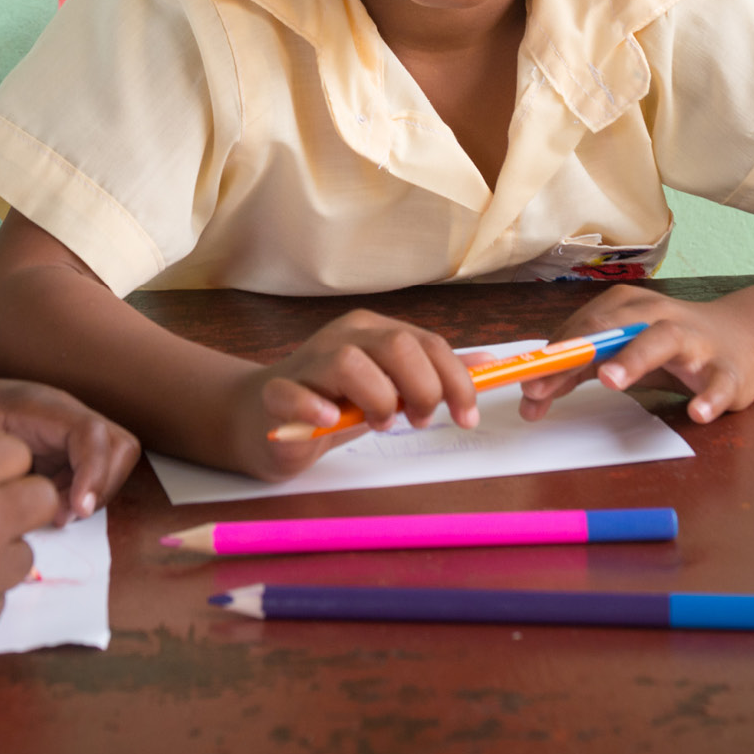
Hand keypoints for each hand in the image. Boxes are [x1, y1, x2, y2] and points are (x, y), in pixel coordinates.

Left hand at [0, 372, 140, 524]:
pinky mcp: (50, 448)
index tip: (74, 511)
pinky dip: (76, 496)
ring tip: (52, 514)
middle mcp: (55, 412)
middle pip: (117, 445)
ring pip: (108, 460)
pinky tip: (42, 511)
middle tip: (63, 514)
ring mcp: (56, 429)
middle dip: (102, 485)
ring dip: (91, 492)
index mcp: (33, 404)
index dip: (94, 472)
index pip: (92, 432)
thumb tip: (1, 514)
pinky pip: (85, 472)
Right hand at [223, 308, 480, 479]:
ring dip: (377, 400)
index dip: (456, 381)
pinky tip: (328, 420)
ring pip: (350, 362)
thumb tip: (489, 364)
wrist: (264, 418)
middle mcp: (341, 337)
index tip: (466, 417)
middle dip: (423, 389)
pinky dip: (315, 408)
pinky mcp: (276, 393)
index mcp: (371, 331)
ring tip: (379, 423)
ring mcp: (307, 363)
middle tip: (419, 421)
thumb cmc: (335, 401)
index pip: (427, 342)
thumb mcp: (391, 385)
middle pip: (398, 346)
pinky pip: (294, 393)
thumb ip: (434, 374)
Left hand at [519, 282, 753, 425]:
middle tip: (553, 379)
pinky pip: (718, 383)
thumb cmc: (665, 347)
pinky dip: (708, 397)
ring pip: (663, 341)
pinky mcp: (728, 371)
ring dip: (634, 359)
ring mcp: (696, 341)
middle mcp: (658, 316)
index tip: (528, 383)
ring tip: (609, 380)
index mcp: (625, 307)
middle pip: (613, 328)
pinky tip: (697, 412)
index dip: (553, 357)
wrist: (741, 342)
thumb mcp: (617, 354)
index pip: (581, 329)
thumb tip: (530, 401)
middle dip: (580, 353)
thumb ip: (574, 374)